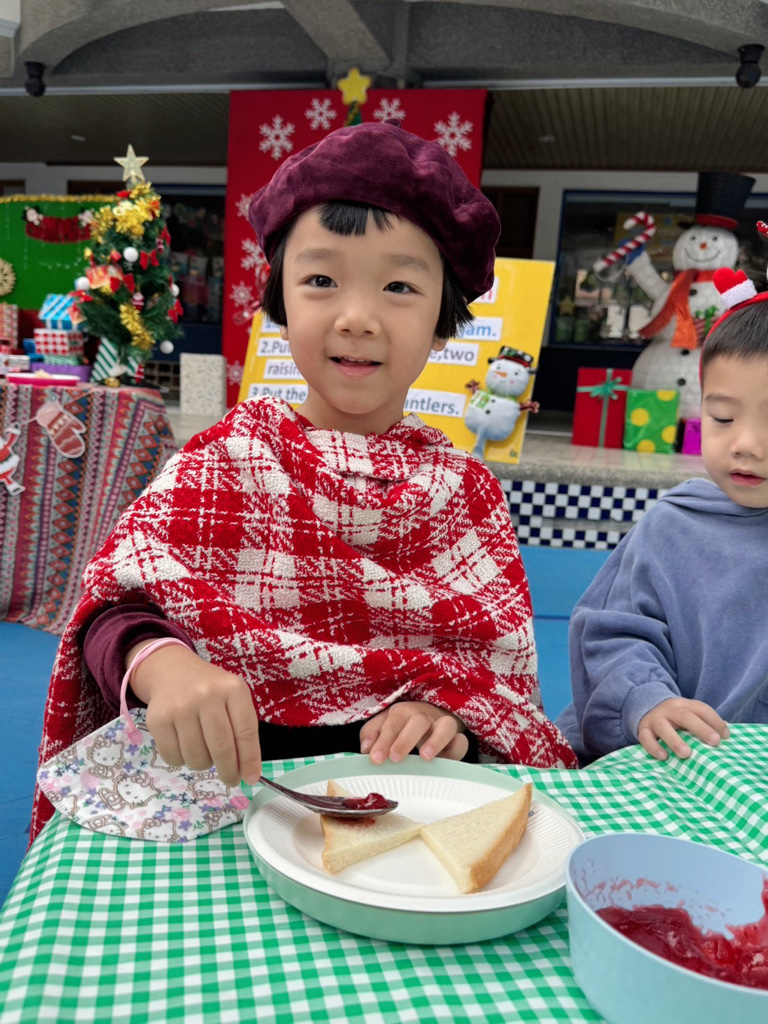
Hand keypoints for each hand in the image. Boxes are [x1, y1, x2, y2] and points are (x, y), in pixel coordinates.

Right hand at [128, 641, 261, 785]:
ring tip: (204, 751)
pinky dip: (181, 761)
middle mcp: (207, 695)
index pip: (246, 732)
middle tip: (230, 779)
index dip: (250, 760)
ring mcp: (180, 707)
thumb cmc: (210, 691)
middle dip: (228, 771)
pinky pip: (173, 757)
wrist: (173, 671)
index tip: (251, 779)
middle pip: (221, 748)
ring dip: (203, 764)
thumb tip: (248, 774)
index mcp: (232, 689)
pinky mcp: (158, 719)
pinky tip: (185, 746)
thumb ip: (243, 731)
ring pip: (196, 757)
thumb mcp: (233, 699)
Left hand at [359, 701, 468, 763]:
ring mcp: (442, 725)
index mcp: (402, 712)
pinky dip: (457, 747)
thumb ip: (372, 733)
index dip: (383, 740)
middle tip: (395, 758)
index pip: (392, 723)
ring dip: (435, 740)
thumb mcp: (385, 724)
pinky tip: (447, 759)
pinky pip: (461, 741)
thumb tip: (365, 748)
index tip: (376, 758)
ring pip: (444, 726)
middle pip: (417, 722)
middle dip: (405, 740)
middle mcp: (423, 716)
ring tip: (425, 756)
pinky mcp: (456, 738)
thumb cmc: (404, 724)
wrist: (435, 714)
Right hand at [637, 697, 728, 760]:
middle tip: (714, 742)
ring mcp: (655, 719)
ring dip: (675, 740)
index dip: (715, 721)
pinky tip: (663, 757)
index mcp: (685, 705)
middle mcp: (670, 710)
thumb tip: (725, 737)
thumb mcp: (689, 715)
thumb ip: (705, 723)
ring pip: (663, 727)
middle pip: (685, 716)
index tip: (726, 736)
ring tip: (686, 754)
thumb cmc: (676, 719)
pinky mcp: (643, 730)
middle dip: (701, 729)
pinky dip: (654, 747)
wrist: (647, 708)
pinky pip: (646, 738)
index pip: (702, 709)